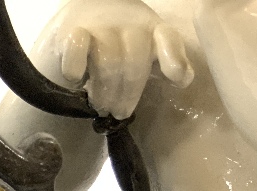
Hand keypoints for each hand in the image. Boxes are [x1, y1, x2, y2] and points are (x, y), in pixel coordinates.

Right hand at [52, 0, 193, 118]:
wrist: (84, 11)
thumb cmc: (118, 40)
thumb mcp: (147, 47)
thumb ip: (164, 62)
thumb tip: (183, 80)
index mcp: (152, 29)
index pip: (168, 39)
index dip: (175, 59)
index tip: (177, 79)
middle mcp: (129, 26)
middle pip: (134, 64)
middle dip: (127, 95)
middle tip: (118, 113)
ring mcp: (101, 27)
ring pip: (108, 63)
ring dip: (104, 92)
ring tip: (100, 106)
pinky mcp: (74, 31)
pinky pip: (76, 51)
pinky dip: (75, 71)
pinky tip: (76, 81)